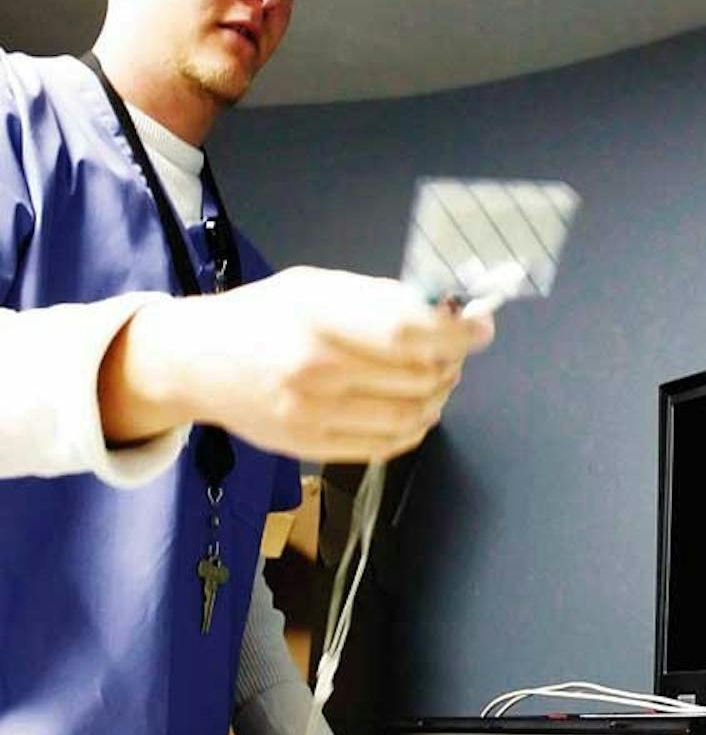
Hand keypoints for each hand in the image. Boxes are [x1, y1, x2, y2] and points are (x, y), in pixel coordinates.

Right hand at [99, 268, 494, 459]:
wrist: (197, 364)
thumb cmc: (263, 317)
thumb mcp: (316, 286)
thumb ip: (379, 299)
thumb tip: (448, 312)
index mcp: (317, 315)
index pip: (408, 329)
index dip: (457, 331)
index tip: (479, 326)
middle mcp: (314, 367)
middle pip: (417, 374)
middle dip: (452, 361)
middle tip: (456, 349)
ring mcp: (312, 414)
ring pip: (410, 415)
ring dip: (439, 396)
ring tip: (437, 377)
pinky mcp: (311, 448)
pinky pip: (387, 445)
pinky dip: (415, 427)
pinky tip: (415, 407)